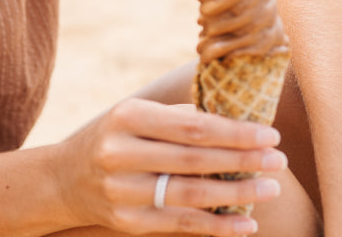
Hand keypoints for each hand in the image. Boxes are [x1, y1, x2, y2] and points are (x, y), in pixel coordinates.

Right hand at [55, 98, 285, 234]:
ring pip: (190, 196)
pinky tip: (246, 224)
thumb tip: (240, 116)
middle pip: (194, 160)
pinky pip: (180, 226)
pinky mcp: (127, 223)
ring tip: (271, 189)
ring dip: (237, 194)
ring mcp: (122, 192)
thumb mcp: (137, 115)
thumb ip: (181, 116)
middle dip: (243, 161)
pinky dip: (217, 226)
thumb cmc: (116, 137)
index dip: (234, 132)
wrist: (62, 179)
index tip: (269, 133)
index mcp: (128, 117)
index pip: (192, 126)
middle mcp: (120, 155)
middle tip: (279, 160)